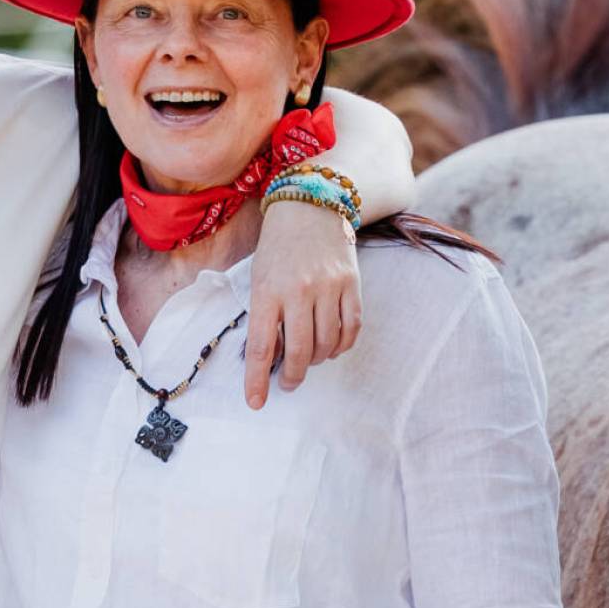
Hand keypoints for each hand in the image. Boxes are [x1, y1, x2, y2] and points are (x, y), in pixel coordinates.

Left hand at [244, 200, 361, 407]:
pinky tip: (331, 347)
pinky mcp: (352, 284)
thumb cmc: (278, 247)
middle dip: (291, 376)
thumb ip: (264, 316)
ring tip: (307, 359)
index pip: (260, 347)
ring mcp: (329, 287)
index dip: (256, 379)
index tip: (256, 402)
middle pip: (298, 352)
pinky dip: (341, 346)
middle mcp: (298, 291)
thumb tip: (271, 357)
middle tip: (287, 382)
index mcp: (267, 291)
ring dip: (316, 360)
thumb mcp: (259, 279)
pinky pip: (351, 329)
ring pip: (326, 344)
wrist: (310, 206)